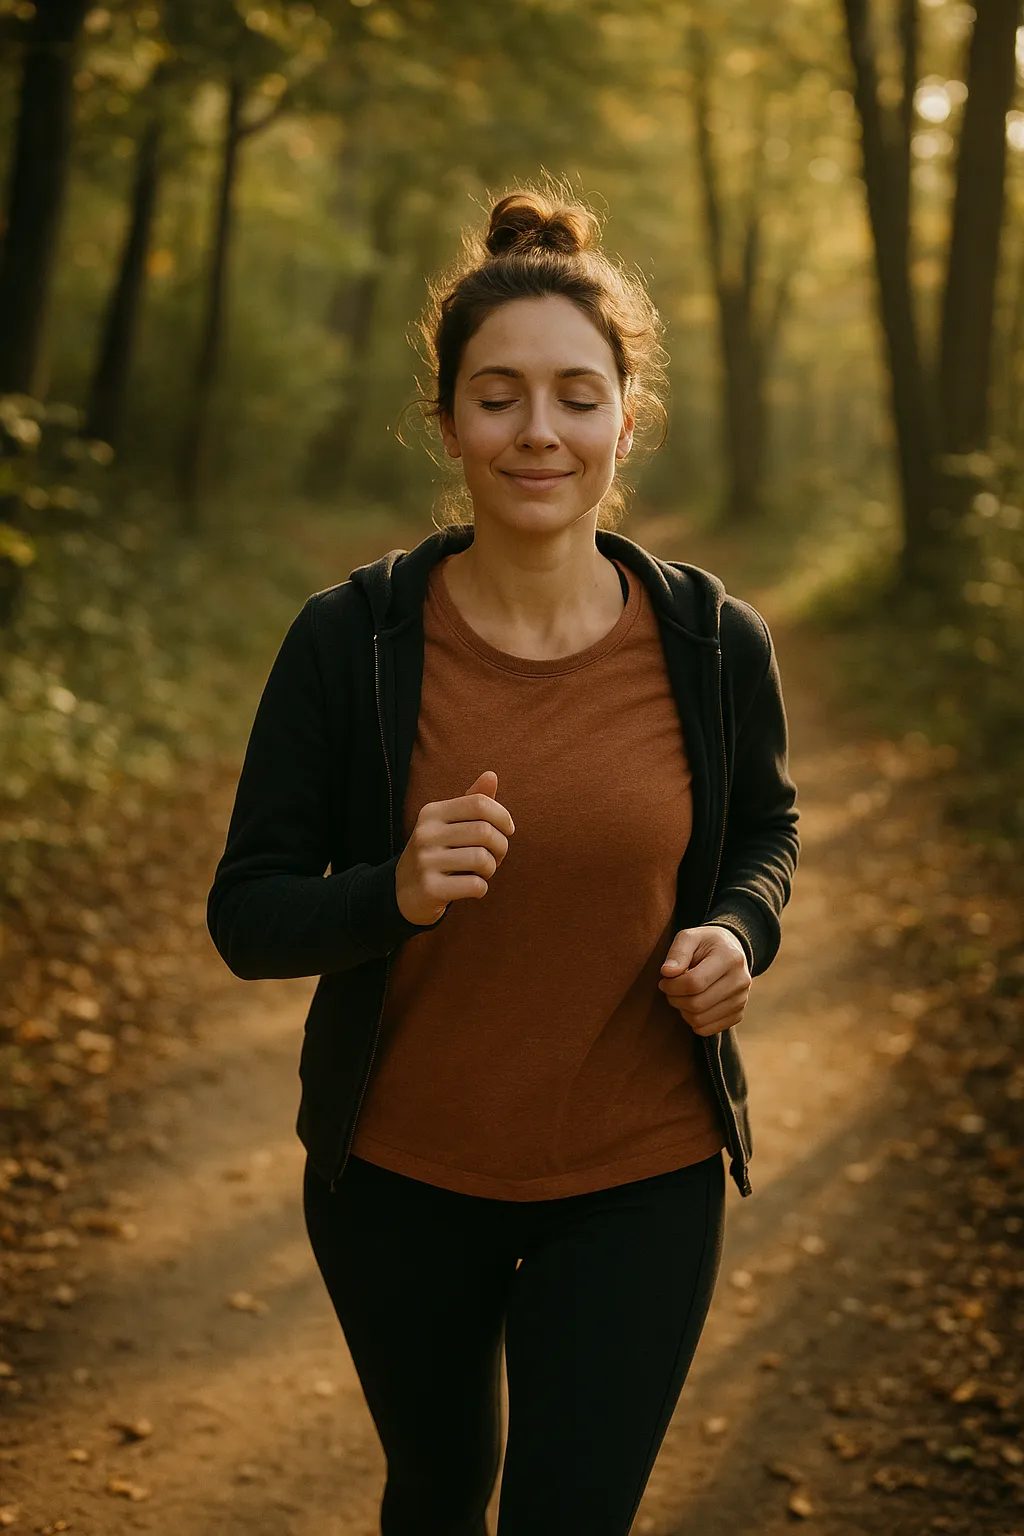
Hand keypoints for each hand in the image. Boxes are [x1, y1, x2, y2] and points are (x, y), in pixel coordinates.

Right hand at [395, 769, 514, 925]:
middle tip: (495, 857)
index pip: (479, 803)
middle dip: (500, 847)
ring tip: (481, 872)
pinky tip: (472, 887)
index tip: (507, 830)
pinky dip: (482, 888)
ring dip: (491, 869)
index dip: (502, 816)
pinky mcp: (430, 888)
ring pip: (482, 859)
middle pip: (485, 831)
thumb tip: (491, 775)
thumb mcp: (449, 824)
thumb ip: (472, 801)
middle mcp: (425, 833)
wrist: (403, 892)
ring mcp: (425, 861)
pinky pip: (475, 885)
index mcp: (432, 813)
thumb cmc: (438, 853)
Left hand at [658, 925, 750, 1035]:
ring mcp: (742, 1000)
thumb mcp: (690, 937)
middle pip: (696, 1004)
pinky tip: (692, 1005)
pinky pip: (707, 1030)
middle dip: (674, 999)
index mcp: (730, 958)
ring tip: (681, 995)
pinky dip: (693, 1021)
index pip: (694, 983)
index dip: (672, 986)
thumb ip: (678, 952)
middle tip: (669, 989)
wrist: (731, 951)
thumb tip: (667, 972)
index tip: (664, 980)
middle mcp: (741, 981)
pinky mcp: (738, 1014)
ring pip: (700, 1020)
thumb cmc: (705, 943)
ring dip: (682, 1011)